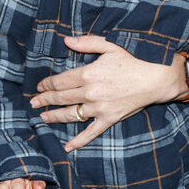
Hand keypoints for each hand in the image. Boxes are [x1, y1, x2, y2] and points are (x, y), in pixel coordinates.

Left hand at [30, 36, 187, 151]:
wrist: (156, 78)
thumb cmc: (133, 60)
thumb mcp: (109, 46)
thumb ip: (86, 43)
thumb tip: (66, 41)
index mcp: (88, 74)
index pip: (60, 81)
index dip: (47, 84)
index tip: (40, 86)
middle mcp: (90, 93)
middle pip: (61, 98)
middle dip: (44, 100)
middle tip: (33, 103)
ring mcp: (99, 108)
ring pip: (70, 115)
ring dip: (54, 117)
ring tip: (43, 118)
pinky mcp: (109, 119)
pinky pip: (91, 132)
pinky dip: (79, 141)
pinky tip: (68, 146)